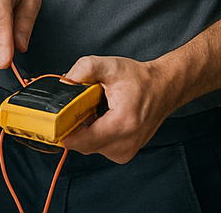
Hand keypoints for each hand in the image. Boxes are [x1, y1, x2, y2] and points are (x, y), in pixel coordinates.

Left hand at [58, 54, 181, 163]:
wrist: (164, 88)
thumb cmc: (140, 80)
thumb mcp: (110, 66)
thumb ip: (84, 69)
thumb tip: (64, 82)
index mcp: (122, 124)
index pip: (81, 141)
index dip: (64, 130)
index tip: (55, 119)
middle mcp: (125, 144)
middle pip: (82, 144)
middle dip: (76, 126)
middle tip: (83, 105)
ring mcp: (126, 152)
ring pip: (89, 147)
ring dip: (86, 130)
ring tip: (96, 110)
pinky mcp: (125, 154)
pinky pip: (99, 148)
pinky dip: (95, 134)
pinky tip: (102, 119)